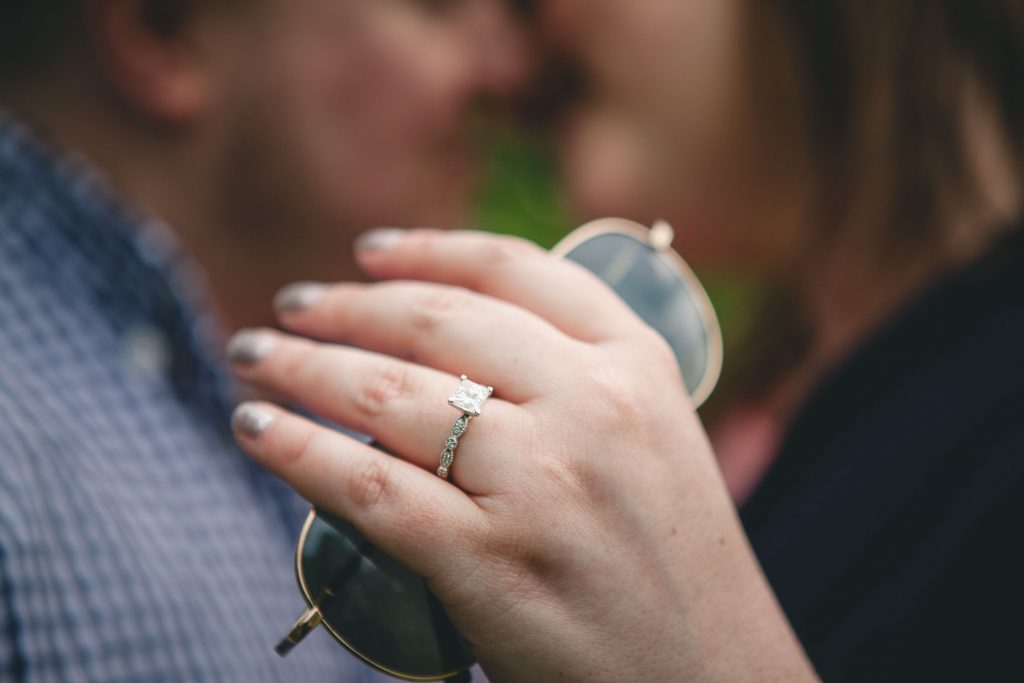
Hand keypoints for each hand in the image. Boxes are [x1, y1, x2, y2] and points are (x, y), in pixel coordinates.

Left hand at [228, 226, 814, 681]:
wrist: (712, 675)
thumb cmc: (673, 562)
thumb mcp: (654, 441)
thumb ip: (576, 382)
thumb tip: (444, 350)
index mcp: (638, 365)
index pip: (516, 272)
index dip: (428, 250)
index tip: (368, 252)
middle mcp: (593, 405)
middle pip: (437, 323)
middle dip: (345, 305)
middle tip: (292, 305)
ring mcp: (543, 481)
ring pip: (389, 395)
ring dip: (303, 366)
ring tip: (256, 358)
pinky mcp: (491, 560)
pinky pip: (368, 487)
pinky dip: (297, 450)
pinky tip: (254, 428)